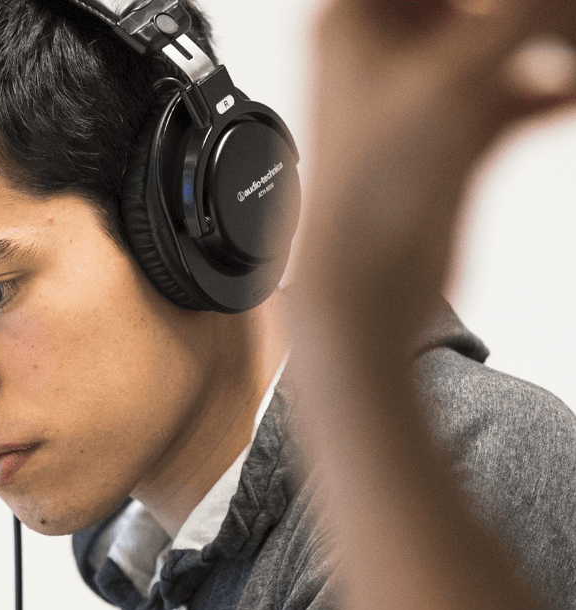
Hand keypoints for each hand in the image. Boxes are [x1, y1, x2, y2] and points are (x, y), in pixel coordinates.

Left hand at [298, 0, 575, 338]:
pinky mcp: (450, 136)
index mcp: (350, 19)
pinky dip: (549, 88)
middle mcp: (380, 51)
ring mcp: (418, 95)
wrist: (367, 286)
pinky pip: (515, 92)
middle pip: (470, 7)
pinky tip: (567, 93)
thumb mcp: (456, 77)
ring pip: (501, 41)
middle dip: (527, 15)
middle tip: (556, 23)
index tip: (532, 11)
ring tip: (569, 54)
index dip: (490, 0)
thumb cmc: (370, 190)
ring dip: (548, 41)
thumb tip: (551, 6)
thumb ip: (519, 18)